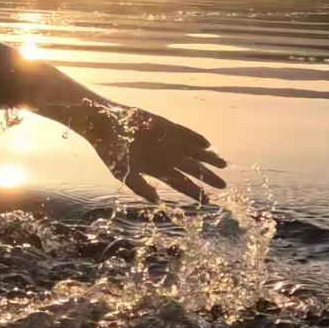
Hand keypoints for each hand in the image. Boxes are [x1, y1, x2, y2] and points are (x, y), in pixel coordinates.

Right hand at [103, 107, 226, 204]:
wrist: (104, 125)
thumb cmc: (112, 152)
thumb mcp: (123, 175)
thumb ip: (141, 188)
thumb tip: (158, 201)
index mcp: (158, 171)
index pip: (182, 184)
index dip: (196, 193)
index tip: (210, 202)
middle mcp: (167, 157)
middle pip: (193, 170)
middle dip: (208, 177)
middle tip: (224, 185)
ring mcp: (168, 141)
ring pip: (193, 152)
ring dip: (208, 158)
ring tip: (223, 164)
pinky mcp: (166, 126)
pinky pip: (185, 133)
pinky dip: (196, 138)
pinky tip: (207, 144)